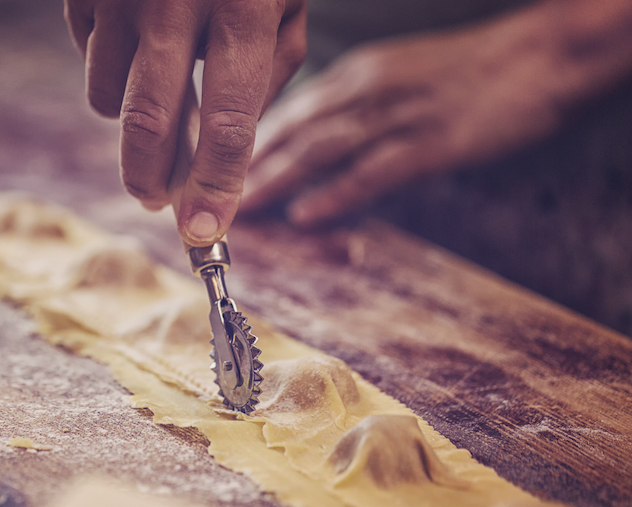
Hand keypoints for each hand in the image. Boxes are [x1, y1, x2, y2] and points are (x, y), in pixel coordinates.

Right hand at [65, 0, 306, 245]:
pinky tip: (136, 34)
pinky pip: (87, 58)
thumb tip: (226, 150)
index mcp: (243, 4)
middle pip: (148, 125)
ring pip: (106, 100)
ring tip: (159, 85)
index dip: (217, 185)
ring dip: (132, 116)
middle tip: (156, 200)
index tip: (205, 232)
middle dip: (149, 180)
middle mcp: (174, 1)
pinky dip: (111, 65)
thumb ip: (269, 69)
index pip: (231, 121)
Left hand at [240, 1, 631, 227]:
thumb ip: (345, 112)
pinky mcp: (433, 140)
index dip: (237, 146)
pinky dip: (336, 193)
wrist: (538, 56)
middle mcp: (364, 90)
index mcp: (352, 76)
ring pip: (320, 149)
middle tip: (202, 202)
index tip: (204, 175)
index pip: (282, 113)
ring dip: (273, 182)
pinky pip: (374, 169)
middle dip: (241, 169)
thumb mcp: (393, 80)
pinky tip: (305, 214)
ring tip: (236, 211)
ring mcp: (398, 114)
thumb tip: (300, 149)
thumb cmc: (464, 75)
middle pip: (289, 132)